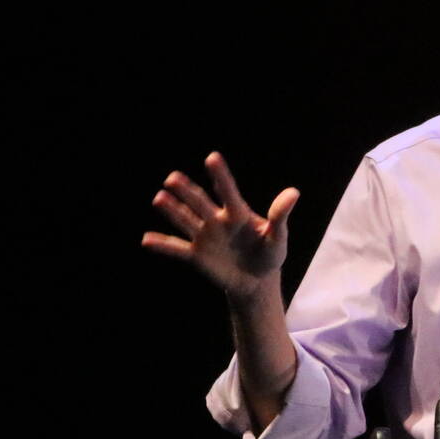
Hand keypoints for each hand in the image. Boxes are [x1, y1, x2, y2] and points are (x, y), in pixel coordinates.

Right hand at [141, 151, 300, 301]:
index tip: (212, 158)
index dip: (221, 176)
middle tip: (173, 178)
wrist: (258, 279)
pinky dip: (162, 245)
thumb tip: (294, 192)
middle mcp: (217, 221)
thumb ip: (280, 215)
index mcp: (238, 213)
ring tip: (159, 198)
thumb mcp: (278, 236)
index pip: (228, 191)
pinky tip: (146, 239)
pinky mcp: (197, 256)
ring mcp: (205, 237)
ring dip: (172, 211)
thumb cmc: (270, 253)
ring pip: (186, 221)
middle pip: (200, 203)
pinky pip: (177, 249)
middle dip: (187, 191)